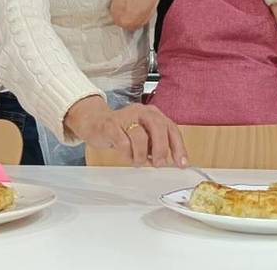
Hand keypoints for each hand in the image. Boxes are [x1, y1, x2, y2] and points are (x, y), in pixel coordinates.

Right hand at [65, 97, 187, 167]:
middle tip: (158, 164)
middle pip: (159, 128)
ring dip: (141, 155)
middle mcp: (141, 112)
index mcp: (153, 114)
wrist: (94, 122)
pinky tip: (126, 156)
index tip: (182, 163)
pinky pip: (123, 143)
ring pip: (140, 137)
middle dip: (161, 149)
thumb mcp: (143, 136)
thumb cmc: (122, 132)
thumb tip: (171, 161)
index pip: (171, 128)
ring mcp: (126, 117)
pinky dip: (127, 154)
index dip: (178, 147)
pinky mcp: (111, 125)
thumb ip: (156, 145)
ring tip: (137, 161)